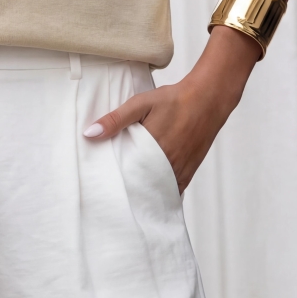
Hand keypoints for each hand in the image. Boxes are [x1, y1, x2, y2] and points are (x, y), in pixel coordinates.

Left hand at [83, 27, 260, 191]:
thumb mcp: (140, 104)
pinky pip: (174, 189)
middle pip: (142, 188)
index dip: (115, 185)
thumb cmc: (173, 100)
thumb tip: (90, 134)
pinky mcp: (190, 170)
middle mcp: (168, 165)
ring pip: (158, 191)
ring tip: (128, 198)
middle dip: (128, 193)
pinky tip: (151, 193)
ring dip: (145, 194)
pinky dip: (162, 192)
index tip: (102, 189)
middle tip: (112, 197)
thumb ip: (115, 120)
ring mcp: (181, 170)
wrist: (207, 99)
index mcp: (152, 151)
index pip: (127, 177)